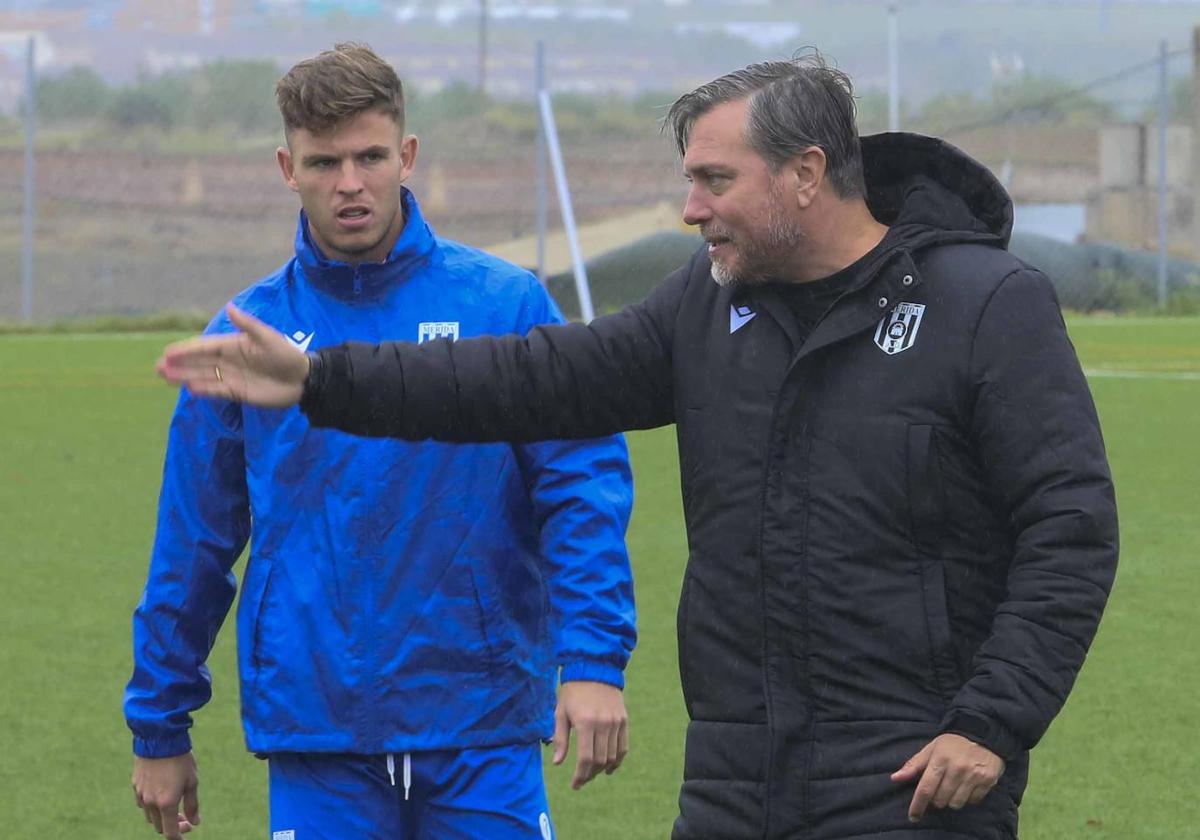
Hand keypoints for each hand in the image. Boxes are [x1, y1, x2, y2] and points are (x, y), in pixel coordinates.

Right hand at [132, 753, 199, 837]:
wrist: (159, 738)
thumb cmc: (180, 759)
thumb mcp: (192, 781)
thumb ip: (192, 805)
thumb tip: (195, 822)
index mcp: (166, 803)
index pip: (170, 832)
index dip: (179, 836)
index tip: (187, 831)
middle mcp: (150, 802)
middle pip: (159, 826)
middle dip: (173, 825)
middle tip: (186, 817)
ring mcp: (141, 794)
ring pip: (150, 816)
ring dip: (162, 816)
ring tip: (175, 805)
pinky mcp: (135, 785)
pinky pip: (142, 803)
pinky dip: (152, 806)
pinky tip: (161, 795)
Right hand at [157, 304, 309, 407]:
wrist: (303, 380)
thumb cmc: (286, 355)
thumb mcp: (268, 338)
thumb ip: (248, 325)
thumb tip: (229, 306)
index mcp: (233, 344)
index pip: (205, 347)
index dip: (186, 349)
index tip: (168, 352)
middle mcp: (228, 360)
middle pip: (198, 362)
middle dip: (179, 364)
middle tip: (157, 367)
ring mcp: (231, 376)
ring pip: (203, 376)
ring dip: (185, 376)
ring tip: (165, 377)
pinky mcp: (237, 392)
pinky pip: (216, 390)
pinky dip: (204, 389)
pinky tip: (189, 388)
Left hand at [552, 680, 628, 788]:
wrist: (594, 668)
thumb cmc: (573, 691)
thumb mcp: (561, 712)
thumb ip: (560, 739)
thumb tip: (558, 763)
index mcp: (585, 722)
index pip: (586, 758)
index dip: (580, 775)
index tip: (575, 785)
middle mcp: (603, 724)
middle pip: (600, 760)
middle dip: (590, 774)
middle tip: (582, 780)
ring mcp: (616, 722)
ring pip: (612, 756)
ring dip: (602, 769)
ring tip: (592, 774)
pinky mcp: (623, 720)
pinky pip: (623, 747)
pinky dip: (617, 760)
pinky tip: (609, 767)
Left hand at [890, 733, 1003, 822]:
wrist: (983, 733)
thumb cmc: (953, 743)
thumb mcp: (931, 748)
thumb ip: (913, 765)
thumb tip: (895, 778)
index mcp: (940, 759)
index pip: (926, 789)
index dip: (918, 805)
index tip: (913, 817)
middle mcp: (957, 769)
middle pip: (940, 800)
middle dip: (936, 800)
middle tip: (939, 790)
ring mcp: (974, 776)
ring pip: (956, 804)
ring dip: (951, 801)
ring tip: (953, 788)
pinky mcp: (988, 781)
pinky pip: (973, 801)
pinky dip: (967, 798)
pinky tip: (967, 786)